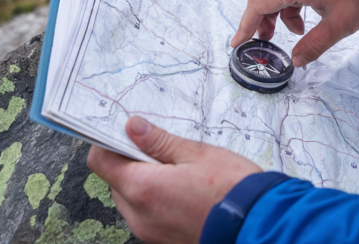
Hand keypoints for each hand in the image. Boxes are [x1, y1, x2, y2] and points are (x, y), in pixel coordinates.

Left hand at [87, 116, 260, 243]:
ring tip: (179, 175)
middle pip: (116, 182)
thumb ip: (159, 141)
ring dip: (145, 185)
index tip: (127, 135)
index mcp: (142, 188)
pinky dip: (157, 203)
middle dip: (132, 164)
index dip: (109, 143)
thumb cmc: (231, 189)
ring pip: (131, 201)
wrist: (257, 227)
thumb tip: (133, 126)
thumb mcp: (196, 154)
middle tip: (163, 153)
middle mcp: (139, 216)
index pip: (100, 161)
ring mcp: (149, 233)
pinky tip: (184, 195)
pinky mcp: (162, 242)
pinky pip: (147, 217)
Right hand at [231, 0, 358, 66]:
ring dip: (284, 13)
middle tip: (268, 41)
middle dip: (264, 21)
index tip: (237, 43)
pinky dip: (297, 2)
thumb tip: (296, 61)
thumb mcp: (338, 26)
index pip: (258, 5)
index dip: (245, 26)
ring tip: (301, 31)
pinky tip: (315, 13)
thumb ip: (314, 45)